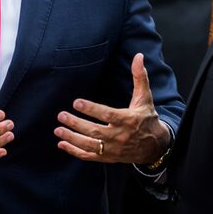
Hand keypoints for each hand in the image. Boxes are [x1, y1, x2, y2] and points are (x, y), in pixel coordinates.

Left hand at [54, 53, 170, 163]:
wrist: (154, 146)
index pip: (107, 115)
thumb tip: (138, 56)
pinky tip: (62, 144)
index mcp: (128, 120)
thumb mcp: (145, 97)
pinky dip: (75, 152)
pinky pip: (90, 156)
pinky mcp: (109, 157)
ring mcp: (113, 149)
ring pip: (90, 145)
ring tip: (58, 129)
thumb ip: (139, 76)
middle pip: (94, 131)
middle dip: (76, 123)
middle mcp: (120, 136)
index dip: (91, 109)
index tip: (76, 102)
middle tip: (61, 115)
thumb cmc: (147, 118)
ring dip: (72, 138)